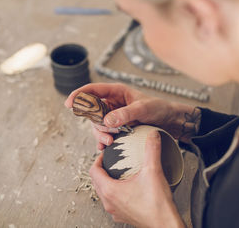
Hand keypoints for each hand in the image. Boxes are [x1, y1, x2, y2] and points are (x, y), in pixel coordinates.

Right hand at [65, 83, 200, 149]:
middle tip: (107, 134)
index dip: (78, 95)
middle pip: (91, 111)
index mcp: (116, 91)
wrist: (170, 120)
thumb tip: (107, 121)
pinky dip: (103, 140)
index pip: (91, 90)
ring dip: (100, 134)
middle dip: (95, 123)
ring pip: (96, 125)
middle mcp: (112, 103)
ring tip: (110, 142)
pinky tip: (105, 147)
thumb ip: (125, 114)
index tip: (69, 104)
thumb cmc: (158, 108)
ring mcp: (113, 115)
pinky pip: (104, 133)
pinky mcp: (117, 127)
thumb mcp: (143, 109)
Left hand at [89, 131, 184, 226]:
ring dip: (108, 181)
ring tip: (119, 172)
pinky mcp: (123, 216)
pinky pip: (113, 201)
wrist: (165, 224)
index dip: (98, 159)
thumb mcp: (153, 171)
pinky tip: (128, 187)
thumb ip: (152, 150)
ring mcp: (115, 211)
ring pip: (104, 193)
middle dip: (102, 169)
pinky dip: (116, 192)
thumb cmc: (157, 204)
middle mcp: (109, 203)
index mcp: (110, 191)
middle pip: (96, 182)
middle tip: (111, 161)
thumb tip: (152, 136)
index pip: (93, 171)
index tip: (106, 154)